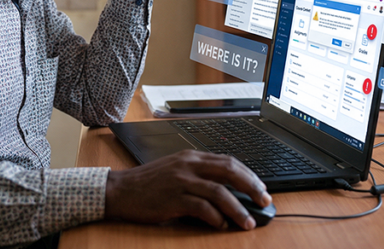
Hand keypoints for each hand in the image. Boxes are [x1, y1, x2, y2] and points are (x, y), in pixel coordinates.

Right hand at [105, 150, 271, 229]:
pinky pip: (201, 208)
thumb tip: (228, 192)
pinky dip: (215, 218)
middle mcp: (189, 165)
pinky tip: (221, 225)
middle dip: (251, 187)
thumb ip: (200, 175)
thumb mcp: (176, 170)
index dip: (249, 175)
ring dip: (238, 209)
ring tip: (248, 221)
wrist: (119, 190)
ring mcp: (181, 181)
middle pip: (230, 172)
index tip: (261, 188)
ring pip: (219, 192)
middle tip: (264, 201)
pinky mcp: (173, 198)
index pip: (229, 162)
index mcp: (192, 157)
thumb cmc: (148, 183)